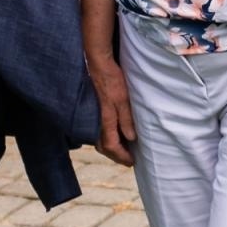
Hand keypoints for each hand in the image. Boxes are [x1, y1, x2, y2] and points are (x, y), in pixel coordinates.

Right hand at [86, 50, 136, 166]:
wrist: (98, 64)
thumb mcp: (123, 99)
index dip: (121, 156)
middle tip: (128, 159)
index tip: (132, 162)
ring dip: (112, 146)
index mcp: (105, 120)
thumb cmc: (112, 80)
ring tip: (124, 149)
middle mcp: (96, 121)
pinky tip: (116, 133)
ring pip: (100, 139)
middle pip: (104, 147)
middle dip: (116, 155)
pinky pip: (100, 129)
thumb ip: (126, 119)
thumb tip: (131, 138)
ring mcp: (94, 116)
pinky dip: (108, 136)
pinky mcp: (95, 110)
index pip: (111, 146)